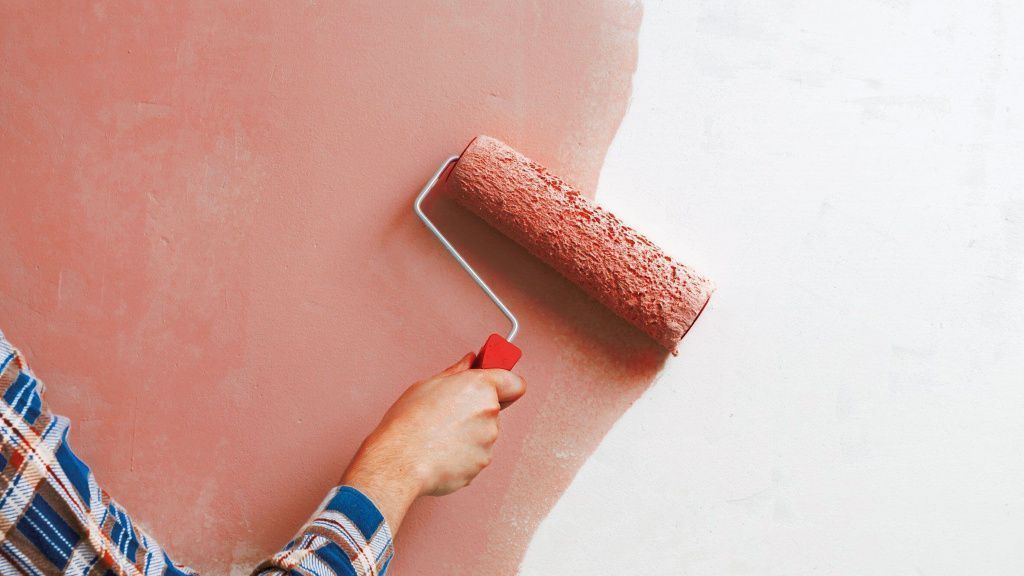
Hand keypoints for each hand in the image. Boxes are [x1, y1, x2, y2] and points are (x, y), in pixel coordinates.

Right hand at [340, 352, 525, 531]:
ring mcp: (488, 441)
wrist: (400, 461)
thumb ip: (457, 372)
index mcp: (480, 386)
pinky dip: (463, 454)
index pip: (514, 382)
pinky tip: (440, 451)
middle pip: (494, 409)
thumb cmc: (408, 423)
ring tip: (440, 435)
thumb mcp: (428, 385)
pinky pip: (476, 455)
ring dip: (469, 434)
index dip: (505, 383)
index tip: (497, 384)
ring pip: (484, 433)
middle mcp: (490, 413)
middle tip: (450, 413)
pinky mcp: (482, 464)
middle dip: (477, 410)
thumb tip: (470, 362)